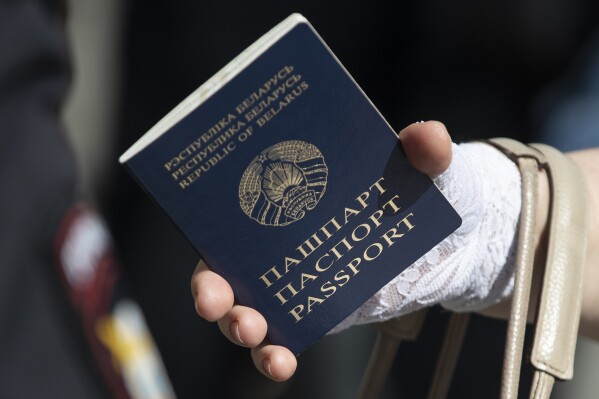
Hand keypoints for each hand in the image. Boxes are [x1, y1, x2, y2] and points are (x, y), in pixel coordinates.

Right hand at [190, 121, 452, 380]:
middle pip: (230, 266)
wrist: (458, 241)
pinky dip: (275, 356)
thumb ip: (428, 151)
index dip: (215, 226)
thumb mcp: (428, 166)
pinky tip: (282, 364)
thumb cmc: (426, 193)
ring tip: (255, 336)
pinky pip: (284, 340)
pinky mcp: (320, 313)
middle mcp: (287, 239)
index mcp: (297, 197)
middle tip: (214, 302)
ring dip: (239, 327)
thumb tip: (426, 137)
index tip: (208, 240)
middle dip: (211, 288)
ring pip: (250, 308)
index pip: (240, 209)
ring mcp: (301, 280)